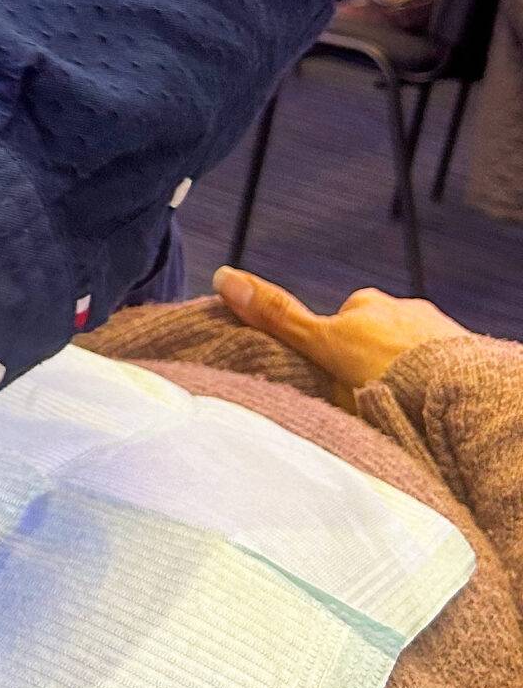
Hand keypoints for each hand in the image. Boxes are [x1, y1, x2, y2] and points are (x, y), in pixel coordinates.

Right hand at [213, 265, 465, 408]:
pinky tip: (427, 410)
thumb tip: (223, 276)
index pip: (339, 325)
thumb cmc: (388, 370)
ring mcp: (437, 331)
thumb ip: (277, 318)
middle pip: (374, 338)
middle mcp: (404, 309)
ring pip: (407, 354)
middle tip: (366, 401)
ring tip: (400, 412)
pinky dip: (430, 385)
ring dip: (402, 376)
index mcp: (367, 304)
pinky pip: (438, 368)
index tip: (335, 380)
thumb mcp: (322, 344)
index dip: (332, 354)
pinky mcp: (464, 354)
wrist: (457, 390)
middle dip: (369, 365)